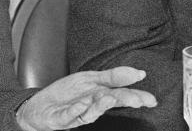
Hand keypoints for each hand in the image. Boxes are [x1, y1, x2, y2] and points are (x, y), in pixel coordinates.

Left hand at [14, 66, 156, 130]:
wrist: (40, 107)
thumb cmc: (67, 95)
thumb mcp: (90, 79)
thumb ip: (112, 76)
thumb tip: (138, 73)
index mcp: (100, 96)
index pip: (122, 95)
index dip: (136, 97)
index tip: (151, 100)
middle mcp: (91, 106)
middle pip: (110, 104)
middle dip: (123, 102)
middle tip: (138, 101)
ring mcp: (77, 114)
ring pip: (92, 112)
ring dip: (101, 105)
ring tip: (111, 97)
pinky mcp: (61, 118)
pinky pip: (70, 115)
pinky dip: (77, 110)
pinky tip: (83, 103)